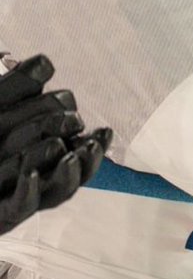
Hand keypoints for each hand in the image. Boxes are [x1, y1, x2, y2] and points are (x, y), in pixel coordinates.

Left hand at [0, 55, 111, 233]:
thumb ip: (15, 85)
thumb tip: (45, 63)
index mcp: (40, 148)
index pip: (76, 143)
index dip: (89, 138)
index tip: (96, 127)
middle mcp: (35, 173)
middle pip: (74, 169)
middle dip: (85, 154)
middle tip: (86, 137)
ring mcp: (18, 195)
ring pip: (57, 192)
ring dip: (70, 175)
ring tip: (73, 156)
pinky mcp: (0, 215)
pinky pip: (19, 208)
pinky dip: (28, 193)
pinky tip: (30, 175)